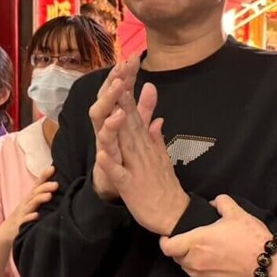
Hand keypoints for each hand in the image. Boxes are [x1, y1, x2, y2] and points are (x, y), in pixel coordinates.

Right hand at [0, 167, 57, 244]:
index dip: (44, 176)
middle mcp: (26, 203)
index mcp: (30, 198)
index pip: (37, 184)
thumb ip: (42, 196)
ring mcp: (22, 214)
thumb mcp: (32, 205)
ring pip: (31, 205)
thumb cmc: (23, 217)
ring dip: (40, 199)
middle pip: (35, 193)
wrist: (5, 233)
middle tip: (56, 184)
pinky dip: (30, 218)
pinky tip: (36, 215)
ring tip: (49, 196)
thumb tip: (58, 186)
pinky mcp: (19, 225)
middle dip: (45, 187)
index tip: (53, 168)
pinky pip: (24, 221)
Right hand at [88, 57, 139, 200]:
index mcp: (117, 123)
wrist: (119, 191)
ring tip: (118, 110)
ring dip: (108, 121)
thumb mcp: (137, 130)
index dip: (125, 77)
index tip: (133, 58)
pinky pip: (106, 165)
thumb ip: (143, 109)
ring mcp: (107, 152)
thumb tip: (150, 85)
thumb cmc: (126, 159)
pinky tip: (104, 153)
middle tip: (121, 73)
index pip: (120, 95)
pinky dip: (105, 158)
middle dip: (112, 90)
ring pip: (102, 133)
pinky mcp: (110, 173)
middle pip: (105, 107)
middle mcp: (108, 134)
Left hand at [96, 83, 188, 235]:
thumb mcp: (160, 155)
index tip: (125, 63)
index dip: (127, 86)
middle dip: (123, 94)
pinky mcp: (131, 186)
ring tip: (111, 108)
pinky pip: (119, 174)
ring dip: (117, 125)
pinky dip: (111, 164)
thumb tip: (156, 117)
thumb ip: (156, 135)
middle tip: (120, 70)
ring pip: (124, 142)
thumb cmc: (162, 185)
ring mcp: (136, 166)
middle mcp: (141, 149)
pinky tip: (103, 154)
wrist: (173, 213)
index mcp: (144, 142)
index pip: (133, 110)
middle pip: (129, 118)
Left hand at [160, 195, 272, 276]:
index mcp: (196, 242)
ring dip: (191, 261)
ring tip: (205, 253)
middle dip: (181, 249)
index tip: (169, 236)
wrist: (267, 266)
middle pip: (177, 257)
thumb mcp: (237, 213)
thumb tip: (214, 202)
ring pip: (187, 269)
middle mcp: (195, 261)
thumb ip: (222, 202)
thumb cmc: (251, 239)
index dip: (165, 241)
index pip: (167, 246)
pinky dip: (201, 274)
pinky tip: (213, 266)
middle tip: (193, 242)